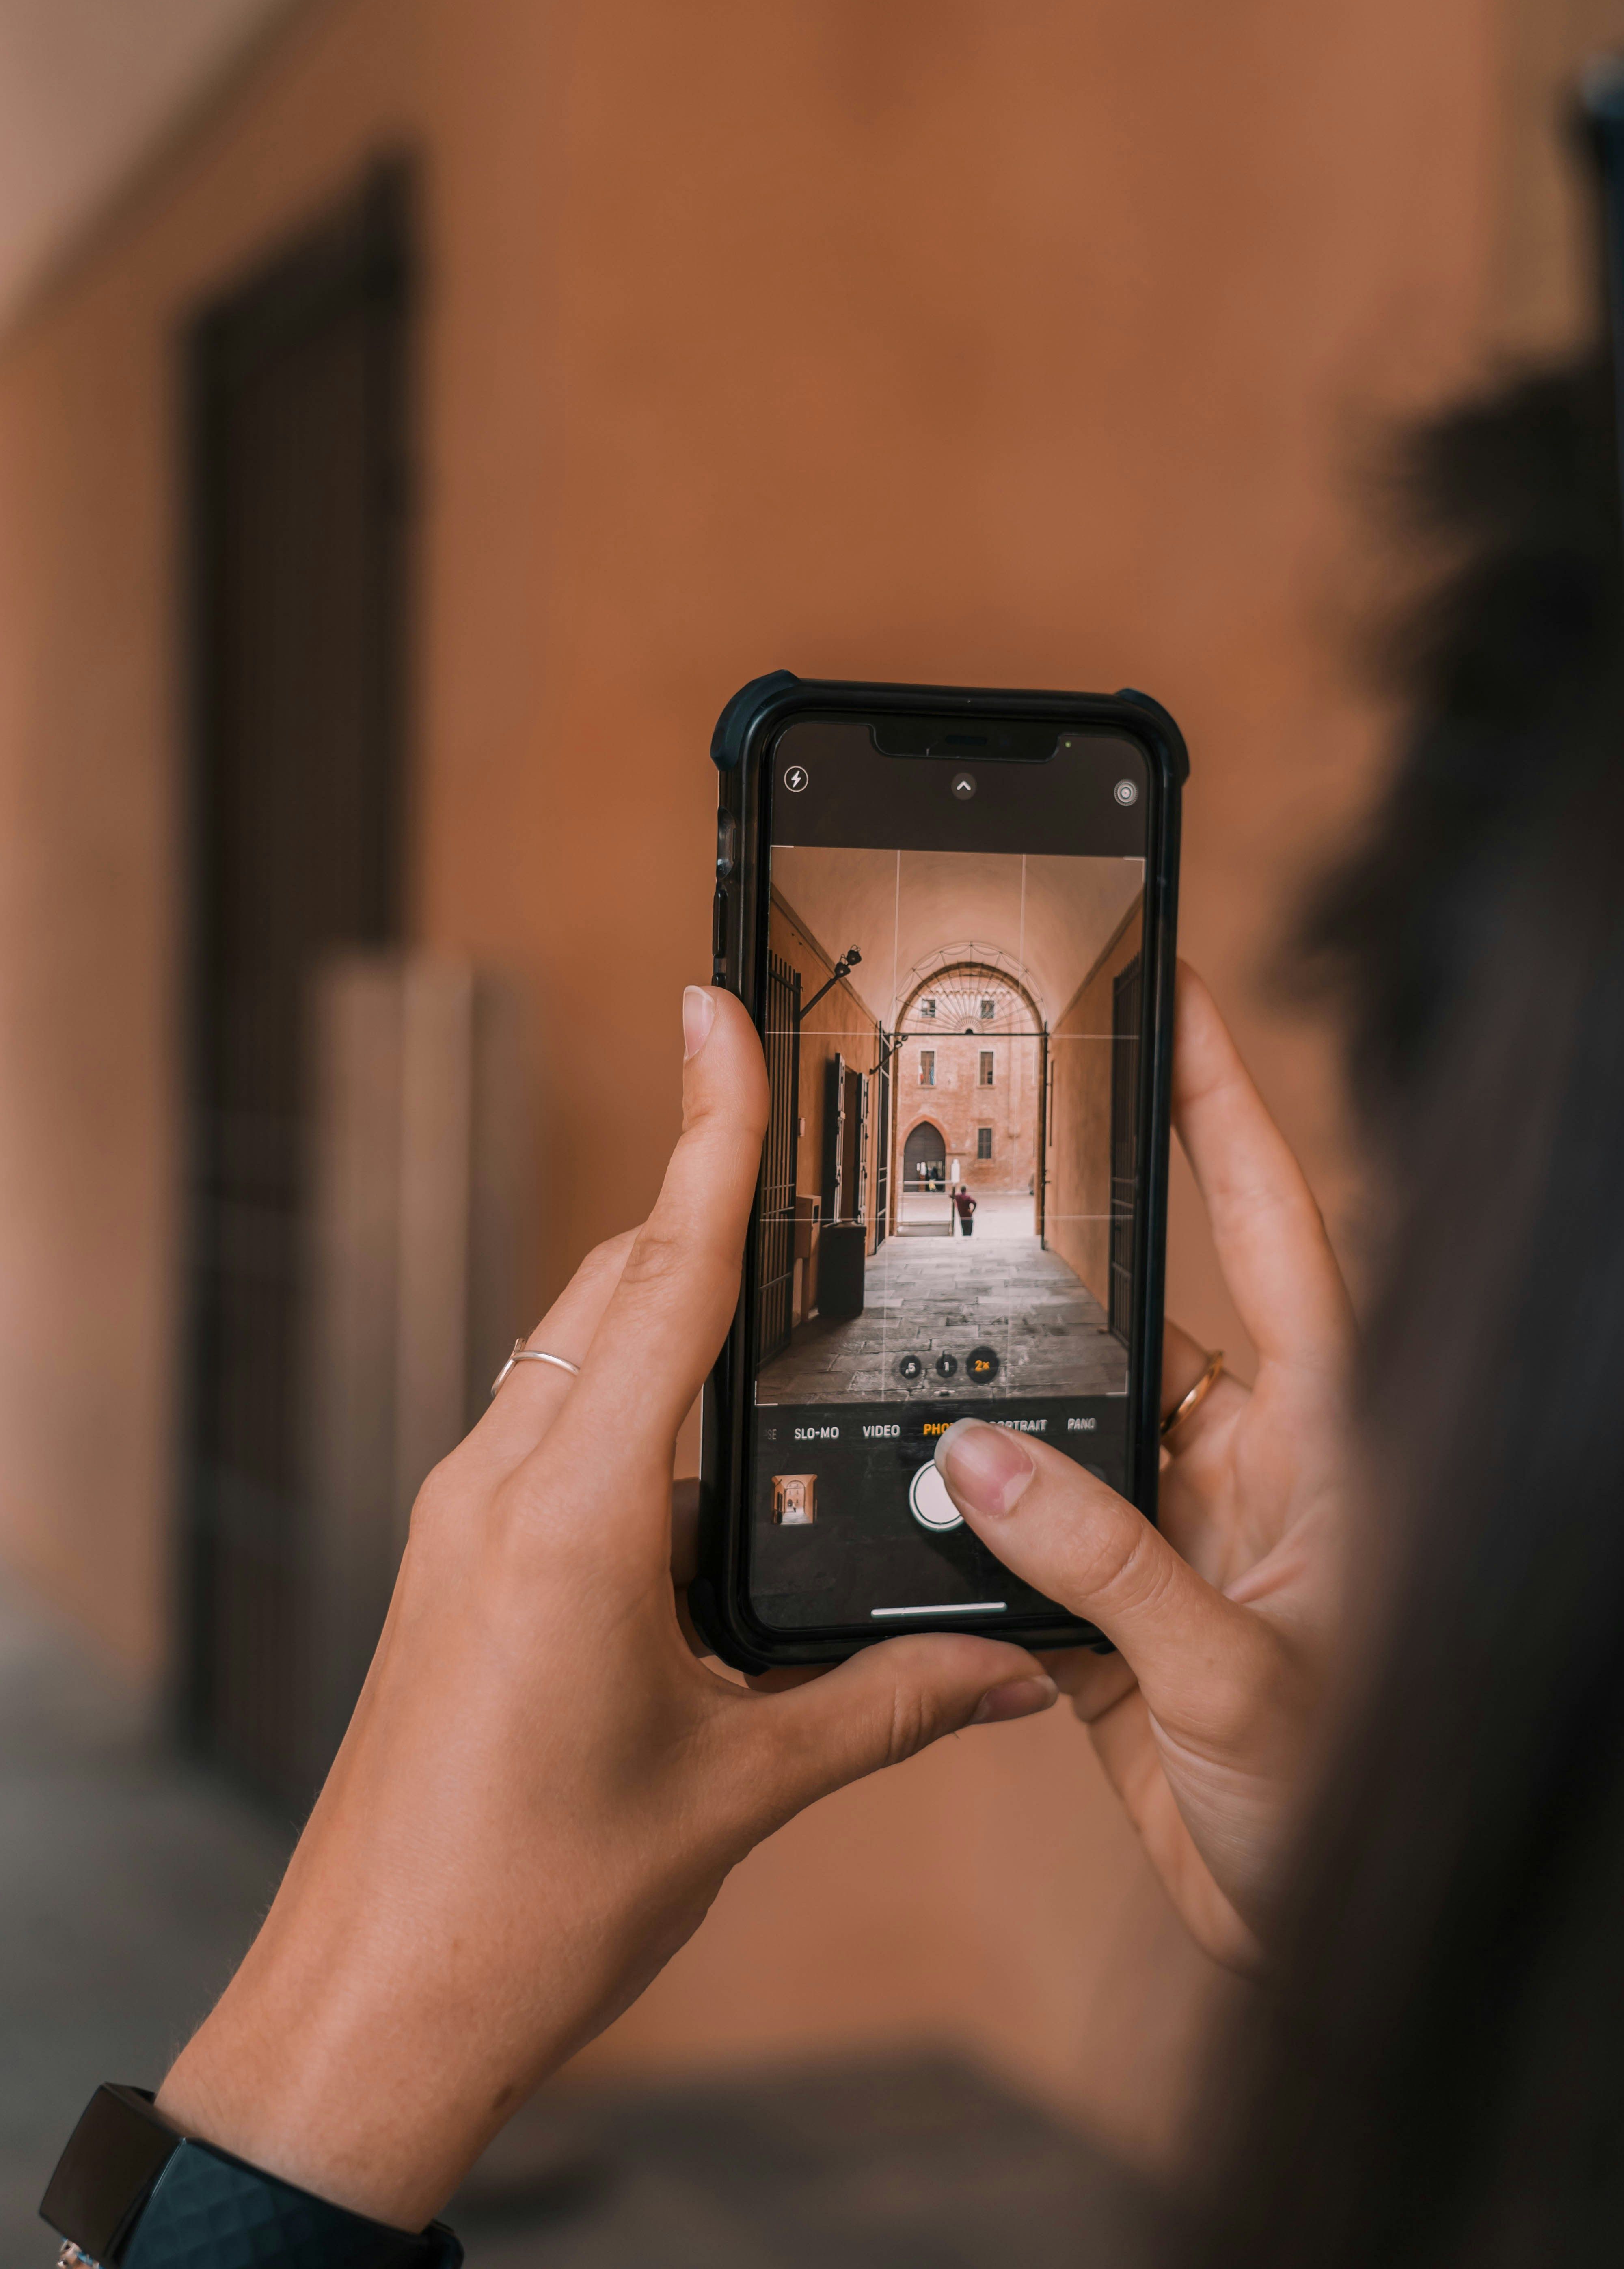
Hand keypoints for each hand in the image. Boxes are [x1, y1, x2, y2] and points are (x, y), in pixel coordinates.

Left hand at [157, 987, 1056, 2229]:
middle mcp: (502, 1487)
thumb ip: (884, 1706)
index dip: (704, 1132)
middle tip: (805, 1148)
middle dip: (711, 1210)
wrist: (372, 2006)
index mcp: (575, 1517)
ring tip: (782, 1300)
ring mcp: (466, 1519)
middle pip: (619, 1291)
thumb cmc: (529, 1906)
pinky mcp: (459, 1562)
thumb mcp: (738, 1792)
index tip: (715, 1011)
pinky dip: (634, 1400)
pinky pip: (553, 1426)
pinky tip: (711, 1456)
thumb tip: (1008, 1668)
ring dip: (671, 1309)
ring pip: (580, 1352)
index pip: (663, 1279)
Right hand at [934, 965, 1351, 1968]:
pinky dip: (969, 1524)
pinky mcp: (1117, 1614)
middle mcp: (1250, 1467)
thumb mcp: (1239, 1679)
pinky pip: (1029, 1535)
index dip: (1229, 1105)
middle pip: (1147, 1320)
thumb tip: (985, 1466)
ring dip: (993, 1410)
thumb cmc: (1353, 1802)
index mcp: (1322, 1441)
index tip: (1175, 997)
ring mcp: (1179, 1535)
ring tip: (902, 1351)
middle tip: (971, 1158)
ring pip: (1068, 1427)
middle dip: (1061, 1256)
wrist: (1336, 1946)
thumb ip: (1107, 1567)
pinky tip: (909, 1504)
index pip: (1275, 1232)